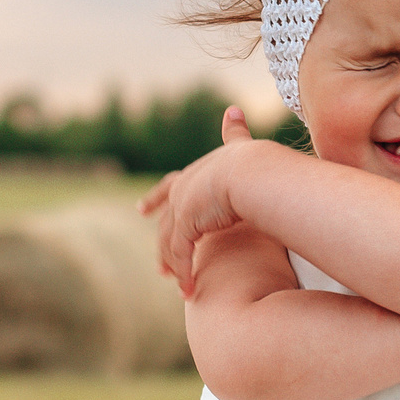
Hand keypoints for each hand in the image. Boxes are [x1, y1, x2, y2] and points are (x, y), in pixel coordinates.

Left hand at [138, 106, 256, 295]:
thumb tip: (233, 108)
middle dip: (161, 243)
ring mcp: (181, 208)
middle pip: (165, 220)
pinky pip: (181, 256)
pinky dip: (184, 274)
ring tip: (180, 286)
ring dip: (175, 266)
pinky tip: (189, 291)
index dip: (157, 199)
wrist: (254, 172)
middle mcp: (183, 190)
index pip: (171, 186)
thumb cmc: (257, 161)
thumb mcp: (243, 148)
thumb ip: (235, 132)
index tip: (142, 210)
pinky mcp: (186, 226)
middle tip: (160, 267)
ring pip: (170, 243)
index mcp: (196, 173)